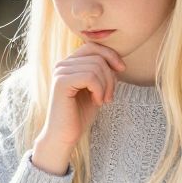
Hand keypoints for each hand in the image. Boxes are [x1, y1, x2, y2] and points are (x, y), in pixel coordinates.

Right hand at [30, 43, 125, 174]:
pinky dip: (99, 90)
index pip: (93, 46)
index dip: (110, 55)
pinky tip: (97, 102)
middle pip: (97, 57)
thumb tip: (116, 60)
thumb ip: (102, 73)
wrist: (65, 136)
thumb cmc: (80, 114)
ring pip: (96, 67)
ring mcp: (60, 72)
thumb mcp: (96, 90)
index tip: (122, 70)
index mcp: (69, 64)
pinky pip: (90, 77)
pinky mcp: (61, 82)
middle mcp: (62, 65)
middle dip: (110, 76)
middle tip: (110, 96)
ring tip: (103, 100)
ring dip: (106, 85)